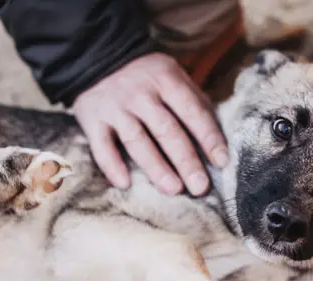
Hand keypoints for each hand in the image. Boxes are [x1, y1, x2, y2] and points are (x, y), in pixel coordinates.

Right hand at [72, 52, 228, 195]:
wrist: (98, 59)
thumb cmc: (148, 78)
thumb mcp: (174, 77)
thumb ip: (195, 102)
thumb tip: (218, 140)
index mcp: (166, 79)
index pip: (192, 112)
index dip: (209, 137)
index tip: (222, 162)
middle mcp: (140, 93)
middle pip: (167, 130)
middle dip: (185, 161)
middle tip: (200, 187)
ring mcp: (114, 106)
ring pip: (137, 141)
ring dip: (156, 167)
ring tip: (173, 189)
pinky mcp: (91, 118)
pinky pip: (101, 146)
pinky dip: (112, 166)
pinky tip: (125, 184)